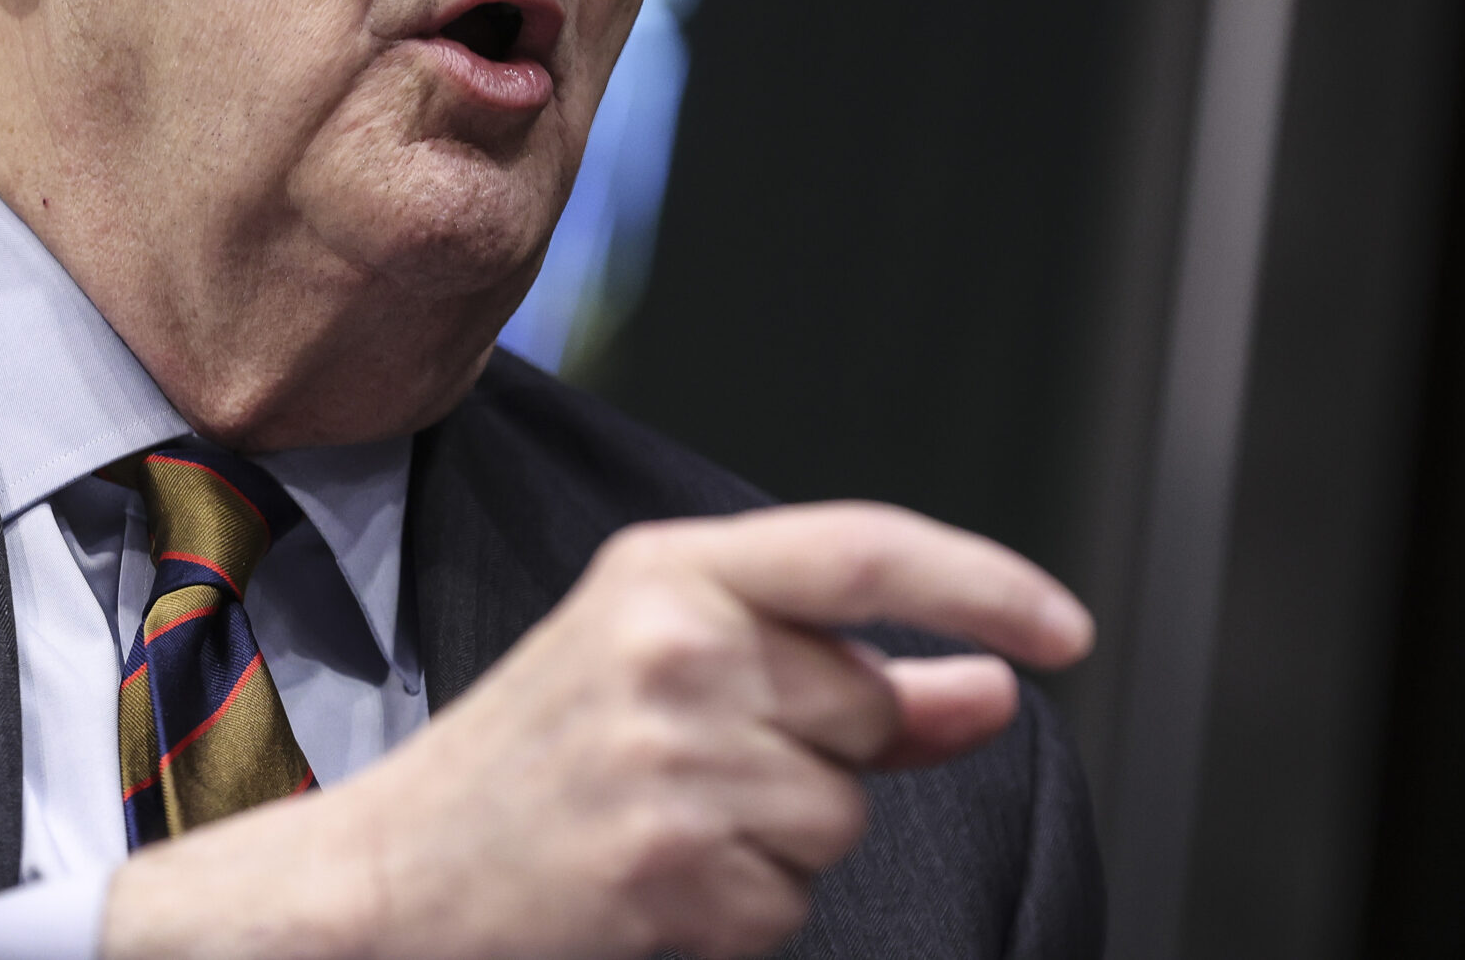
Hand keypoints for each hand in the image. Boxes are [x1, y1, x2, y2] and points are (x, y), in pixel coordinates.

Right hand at [100, 502, 1091, 959]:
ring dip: (781, 842)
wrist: (399, 872)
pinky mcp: (666, 866)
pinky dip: (743, 912)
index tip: (1065, 629)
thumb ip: (842, 671)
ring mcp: (666, 756)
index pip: (863, 550)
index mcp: (664, 570)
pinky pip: (792, 903)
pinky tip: (653, 883)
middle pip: (865, 706)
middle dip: (825, 754)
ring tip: (663, 824)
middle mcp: (668, 644)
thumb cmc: (536, 759)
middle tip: (698, 764)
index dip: (983, 583)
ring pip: (840, 815)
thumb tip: (996, 687)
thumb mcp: (673, 668)